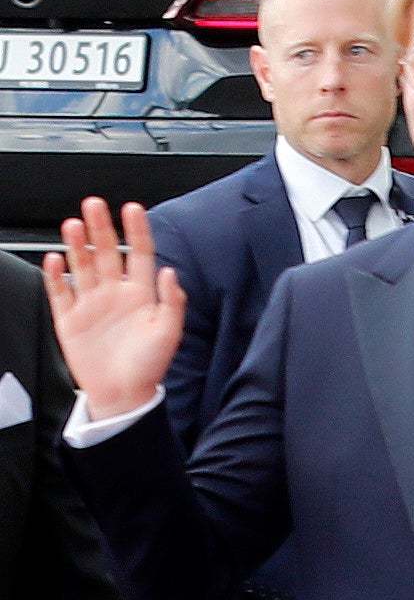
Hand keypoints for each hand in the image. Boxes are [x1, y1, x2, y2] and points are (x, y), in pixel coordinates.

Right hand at [41, 198, 185, 422]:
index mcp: (141, 295)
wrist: (123, 395)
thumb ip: (172, 302)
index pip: (140, 254)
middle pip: (106, 252)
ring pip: (82, 265)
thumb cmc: (149, 367)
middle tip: (94, 204)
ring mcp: (91, 303)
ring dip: (77, 244)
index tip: (133, 208)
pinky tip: (54, 259)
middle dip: (100, 227)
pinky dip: (56, 275)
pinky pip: (59, 290)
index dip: (137, 231)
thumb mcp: (168, 333)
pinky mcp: (70, 317)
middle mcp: (115, 294)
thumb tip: (170, 272)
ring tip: (73, 224)